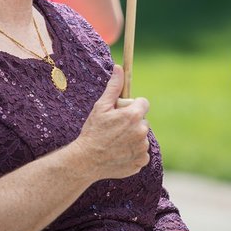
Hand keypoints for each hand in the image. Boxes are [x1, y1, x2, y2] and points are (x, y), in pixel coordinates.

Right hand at [73, 65, 149, 179]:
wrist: (87, 160)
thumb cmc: (93, 131)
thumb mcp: (101, 107)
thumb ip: (114, 87)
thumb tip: (119, 68)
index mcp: (134, 115)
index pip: (143, 103)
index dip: (132, 106)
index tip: (122, 112)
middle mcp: (142, 131)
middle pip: (142, 121)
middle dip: (132, 122)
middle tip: (115, 128)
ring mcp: (142, 148)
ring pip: (142, 137)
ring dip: (133, 138)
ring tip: (116, 141)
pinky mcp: (141, 162)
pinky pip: (141, 153)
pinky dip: (133, 153)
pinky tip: (119, 153)